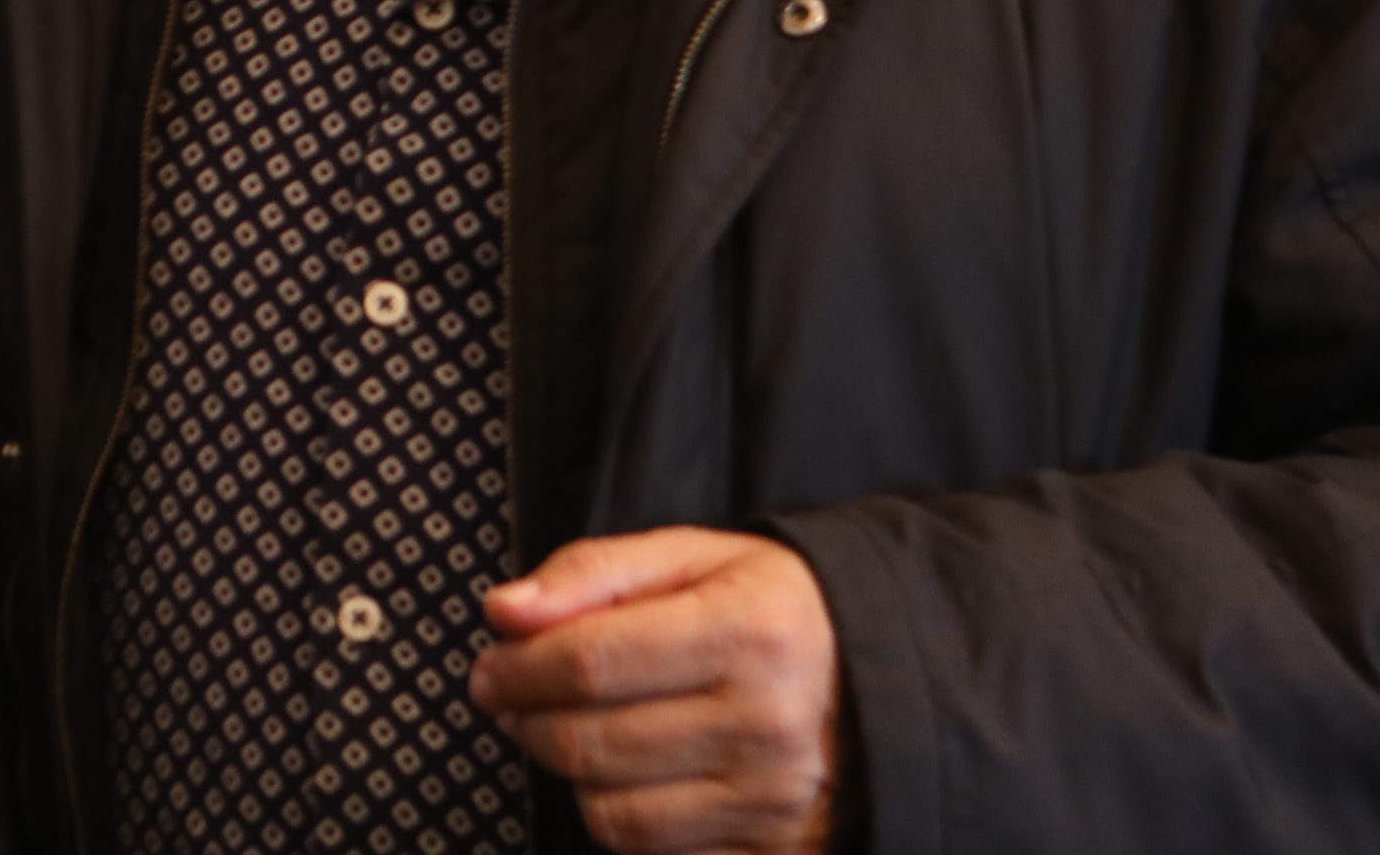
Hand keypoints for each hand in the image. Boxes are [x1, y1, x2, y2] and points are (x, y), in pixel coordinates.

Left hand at [469, 528, 840, 854]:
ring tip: (574, 733)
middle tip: (513, 696)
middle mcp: (765, 725)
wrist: (887, 684)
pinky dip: (623, 820)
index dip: (519, 666)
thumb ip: (597, 571)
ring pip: (611, 814)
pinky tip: (630, 777)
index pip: (591, 660)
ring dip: (571, 775)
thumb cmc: (779, 612)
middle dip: (528, 719)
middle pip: (590, 743)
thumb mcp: (700, 558)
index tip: (492, 661)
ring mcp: (771, 803)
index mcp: (749, 632)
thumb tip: (505, 610)